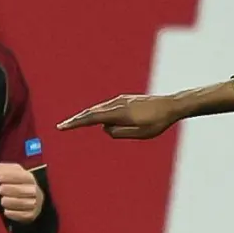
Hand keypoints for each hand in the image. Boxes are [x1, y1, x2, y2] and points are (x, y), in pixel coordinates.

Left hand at [0, 163, 42, 223]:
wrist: (29, 198)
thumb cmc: (16, 184)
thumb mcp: (12, 173)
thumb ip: (1, 168)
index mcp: (30, 179)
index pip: (21, 176)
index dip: (9, 176)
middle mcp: (34, 190)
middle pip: (19, 190)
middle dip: (6, 189)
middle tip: (1, 190)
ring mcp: (34, 203)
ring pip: (20, 203)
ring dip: (8, 201)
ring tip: (3, 200)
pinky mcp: (32, 214)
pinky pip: (21, 215)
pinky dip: (11, 213)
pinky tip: (6, 211)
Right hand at [57, 94, 183, 138]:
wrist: (171, 106)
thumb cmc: (158, 122)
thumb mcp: (141, 134)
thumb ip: (120, 133)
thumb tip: (105, 129)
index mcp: (119, 113)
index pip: (92, 118)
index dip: (76, 123)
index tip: (62, 127)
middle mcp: (117, 104)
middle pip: (91, 112)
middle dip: (76, 119)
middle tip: (62, 126)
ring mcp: (120, 100)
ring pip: (99, 108)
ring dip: (86, 116)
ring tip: (75, 123)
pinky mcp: (125, 99)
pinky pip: (106, 106)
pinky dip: (97, 112)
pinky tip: (96, 117)